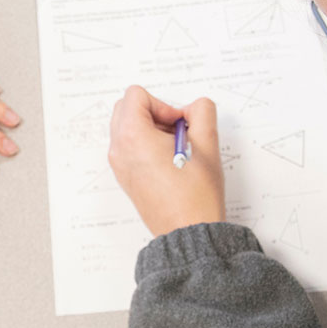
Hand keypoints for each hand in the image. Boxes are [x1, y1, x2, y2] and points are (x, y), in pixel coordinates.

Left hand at [108, 88, 224, 234]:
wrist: (188, 231)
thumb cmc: (194, 195)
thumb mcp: (207, 144)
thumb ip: (202, 113)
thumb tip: (195, 108)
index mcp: (133, 136)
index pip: (137, 96)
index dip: (163, 104)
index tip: (180, 124)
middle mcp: (119, 149)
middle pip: (127, 108)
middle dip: (154, 113)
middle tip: (178, 132)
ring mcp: (119, 164)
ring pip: (127, 127)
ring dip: (150, 128)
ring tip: (176, 148)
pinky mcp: (125, 176)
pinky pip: (129, 147)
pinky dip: (146, 144)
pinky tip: (169, 160)